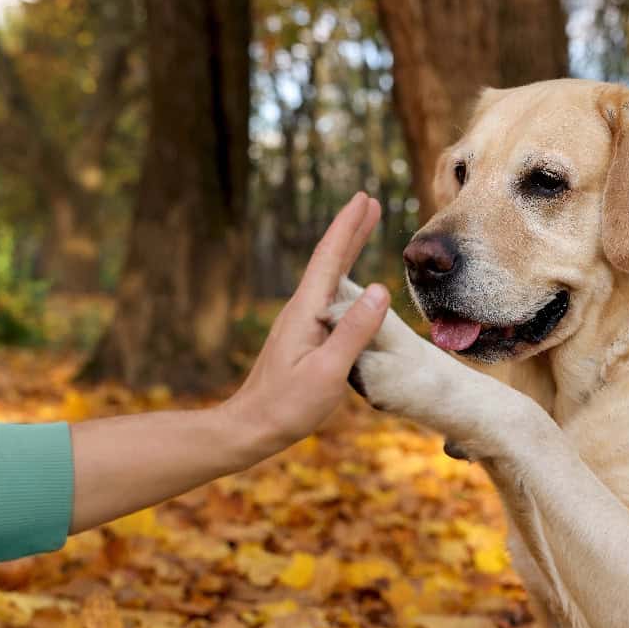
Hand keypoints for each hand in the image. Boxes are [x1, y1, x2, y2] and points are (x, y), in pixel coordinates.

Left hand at [229, 192, 388, 456]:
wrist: (250, 428)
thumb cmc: (287, 405)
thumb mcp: (328, 371)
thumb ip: (354, 331)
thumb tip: (378, 288)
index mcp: (306, 311)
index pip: (329, 258)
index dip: (347, 227)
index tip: (364, 199)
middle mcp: (300, 310)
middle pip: (327, 260)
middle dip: (349, 230)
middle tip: (368, 202)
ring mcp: (300, 323)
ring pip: (327, 276)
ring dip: (346, 250)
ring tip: (362, 229)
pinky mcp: (302, 337)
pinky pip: (328, 297)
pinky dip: (342, 278)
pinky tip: (349, 285)